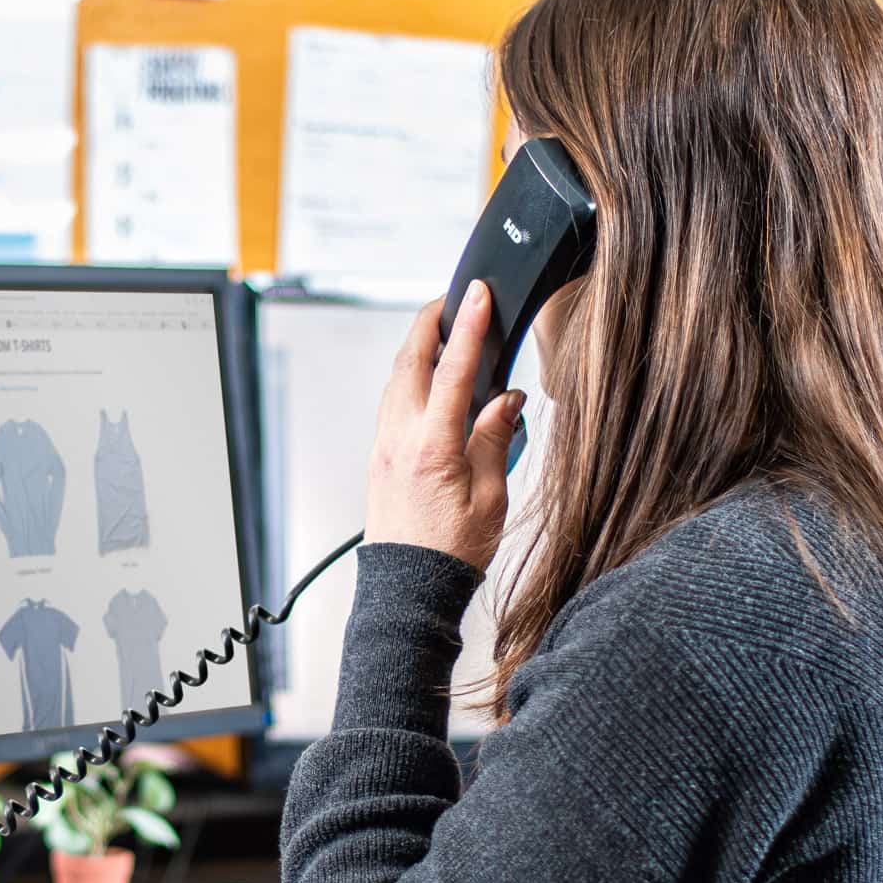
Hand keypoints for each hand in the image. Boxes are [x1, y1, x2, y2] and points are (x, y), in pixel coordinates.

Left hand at [364, 282, 526, 570]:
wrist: (408, 588)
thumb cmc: (451, 553)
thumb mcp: (489, 498)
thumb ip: (494, 440)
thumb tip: (504, 399)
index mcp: (432, 447)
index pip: (453, 370)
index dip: (469, 326)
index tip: (477, 294)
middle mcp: (399, 441)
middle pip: (410, 362)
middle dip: (430, 323)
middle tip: (454, 300)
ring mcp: (383, 447)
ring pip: (396, 381)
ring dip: (418, 350)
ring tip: (444, 331)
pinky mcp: (379, 458)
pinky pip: (392, 404)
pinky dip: (410, 379)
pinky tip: (427, 379)